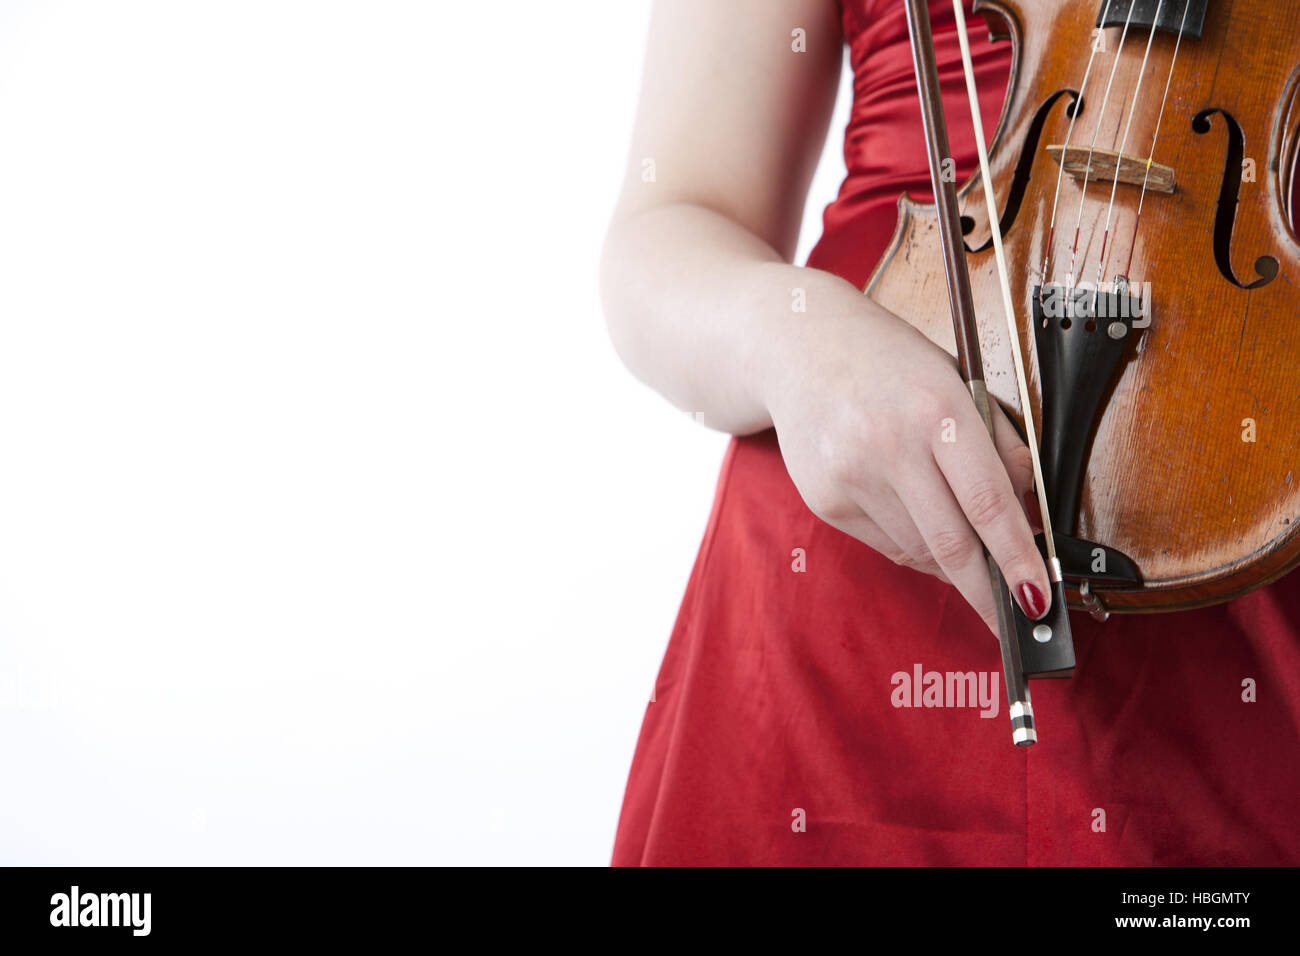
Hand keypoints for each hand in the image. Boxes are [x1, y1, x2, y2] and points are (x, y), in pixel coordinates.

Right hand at [760, 293, 1048, 633]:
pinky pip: (884, 544)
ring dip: (951, 563)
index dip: (1018, 557)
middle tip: (1015, 618)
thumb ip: (1000, 445)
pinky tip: (918, 522)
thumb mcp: (957, 381)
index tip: (1038, 595)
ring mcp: (850, 476)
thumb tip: (1030, 518)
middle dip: (988, 590)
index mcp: (936, 409)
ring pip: (918, 550)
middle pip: (950, 543)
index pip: (987, 501)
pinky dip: (913, 546)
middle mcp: (889, 444)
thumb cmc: (888, 361)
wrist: (797, 345)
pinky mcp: (824, 499)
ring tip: (966, 550)